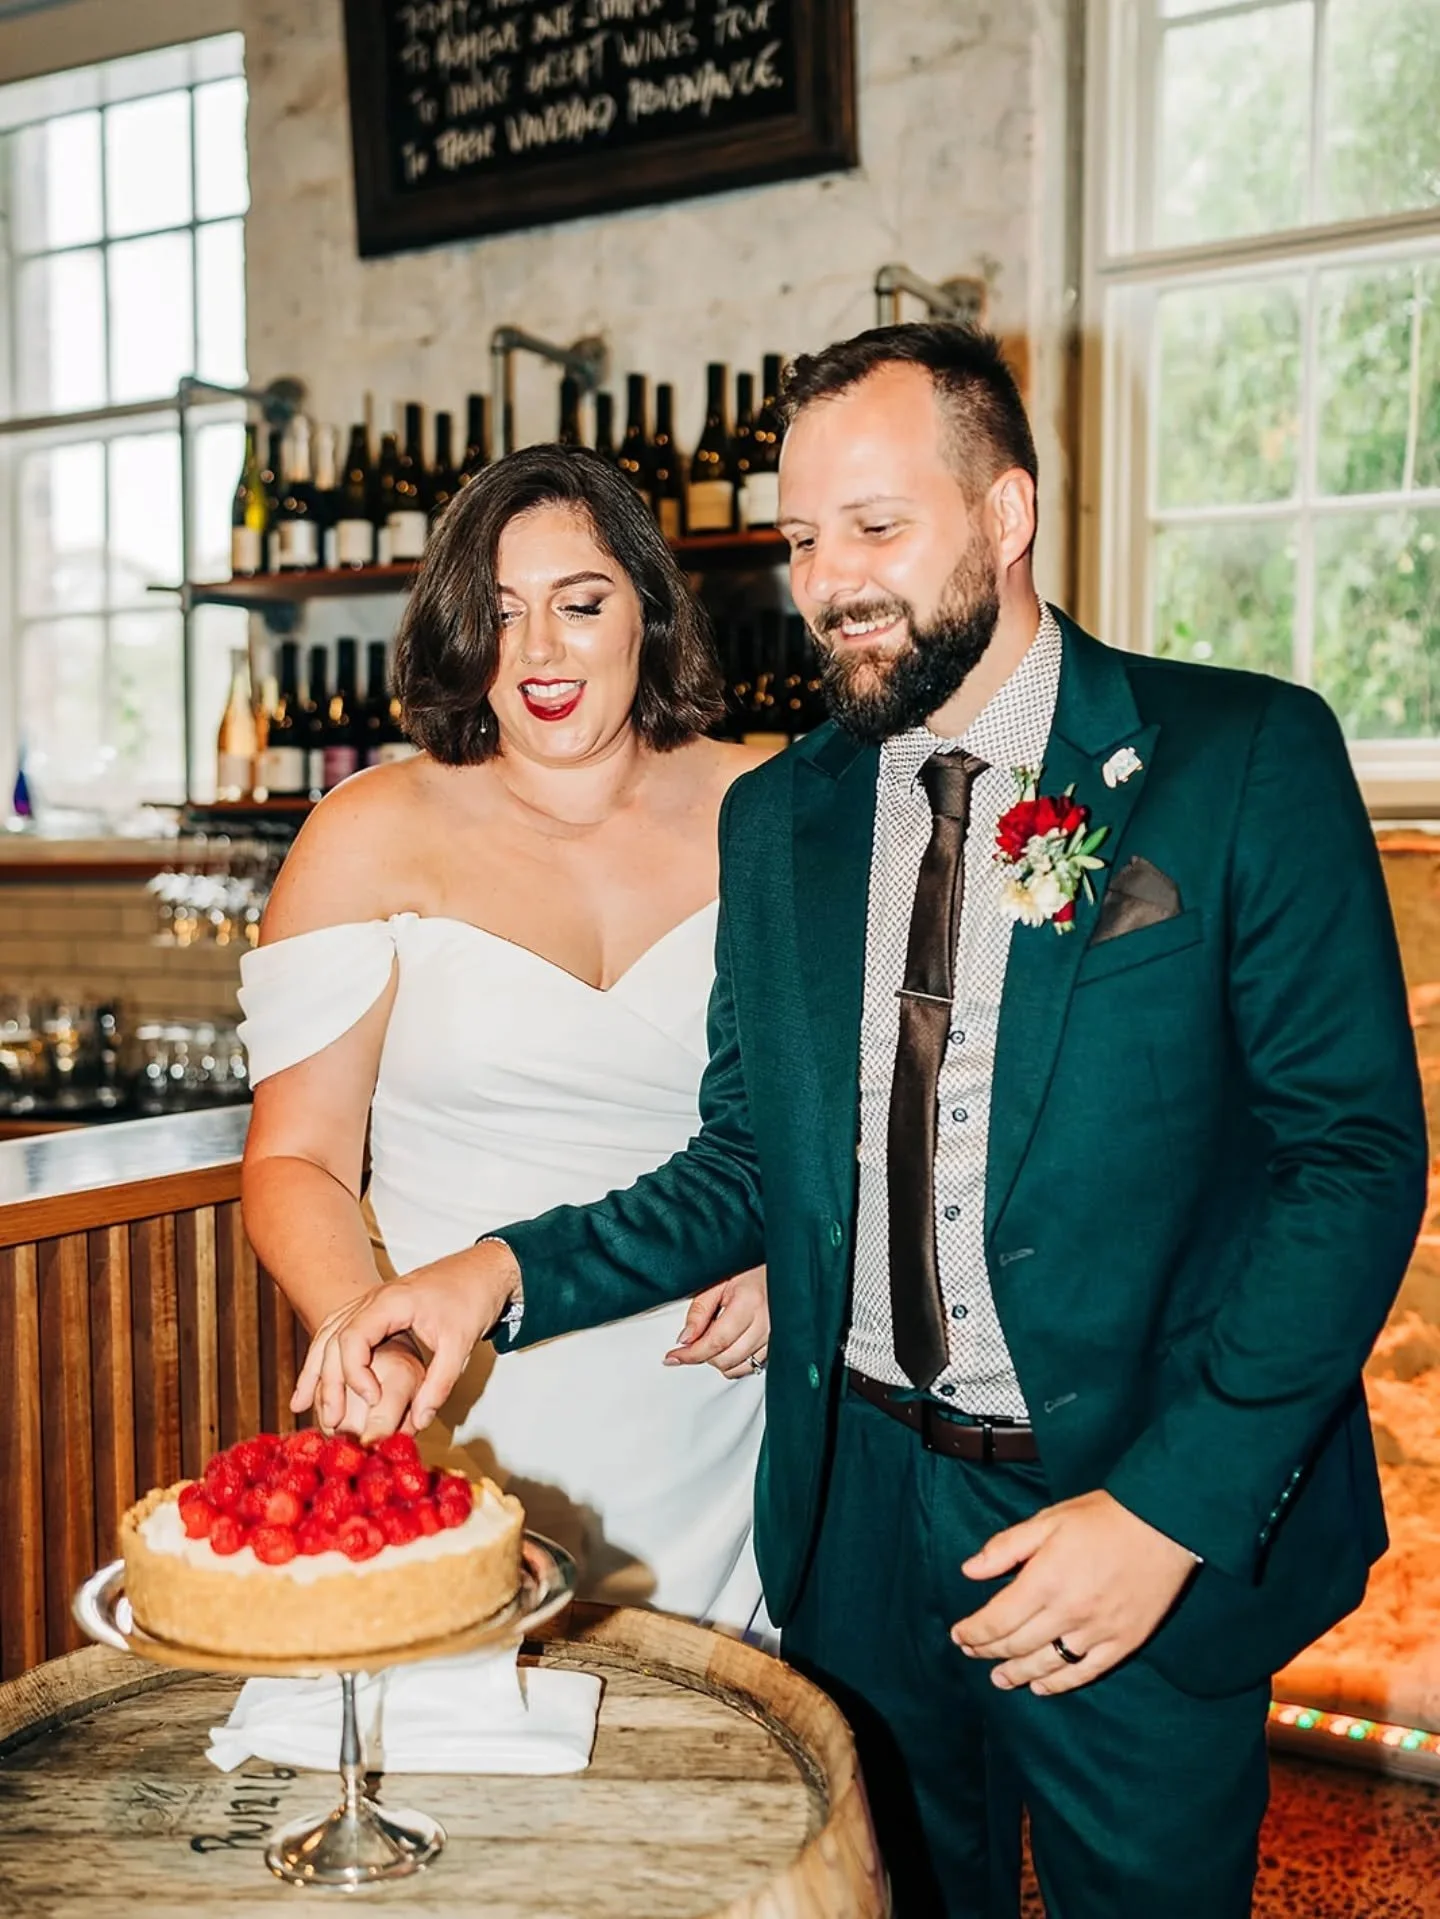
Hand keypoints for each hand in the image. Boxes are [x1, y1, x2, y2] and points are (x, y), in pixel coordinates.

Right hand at [291, 1241, 520, 1432]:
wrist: (481, 1270)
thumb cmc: (471, 1298)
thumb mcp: (461, 1343)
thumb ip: (439, 1383)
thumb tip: (420, 1420)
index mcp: (390, 1302)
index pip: (353, 1337)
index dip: (355, 1373)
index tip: (373, 1398)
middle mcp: (372, 1300)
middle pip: (332, 1338)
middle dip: (327, 1380)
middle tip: (330, 1419)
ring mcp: (370, 1303)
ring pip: (328, 1334)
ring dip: (315, 1370)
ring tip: (301, 1405)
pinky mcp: (374, 1311)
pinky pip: (339, 1332)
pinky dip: (323, 1356)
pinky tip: (313, 1381)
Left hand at [664, 1266, 768, 1378]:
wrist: (777, 1266)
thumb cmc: (748, 1268)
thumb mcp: (717, 1282)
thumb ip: (700, 1311)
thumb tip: (685, 1339)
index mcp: (750, 1302)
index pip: (716, 1341)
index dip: (692, 1354)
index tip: (674, 1357)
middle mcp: (766, 1322)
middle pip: (727, 1358)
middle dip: (703, 1355)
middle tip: (694, 1338)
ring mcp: (775, 1335)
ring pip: (739, 1367)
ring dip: (720, 1359)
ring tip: (714, 1336)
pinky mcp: (778, 1343)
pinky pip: (752, 1365)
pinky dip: (735, 1362)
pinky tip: (729, 1345)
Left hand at [950, 1490, 1197, 1694]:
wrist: (1164, 1526)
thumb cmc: (1102, 1518)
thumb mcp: (1048, 1520)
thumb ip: (1006, 1548)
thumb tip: (969, 1571)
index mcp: (1045, 1581)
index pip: (998, 1620)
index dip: (974, 1632)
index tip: (958, 1636)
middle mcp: (1068, 1613)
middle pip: (1018, 1644)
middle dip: (989, 1651)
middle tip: (972, 1653)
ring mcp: (1097, 1632)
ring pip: (1048, 1664)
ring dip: (1018, 1673)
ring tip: (1000, 1678)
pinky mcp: (1123, 1642)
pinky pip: (1085, 1671)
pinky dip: (1060, 1683)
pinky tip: (1042, 1686)